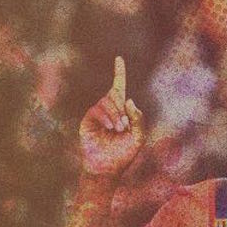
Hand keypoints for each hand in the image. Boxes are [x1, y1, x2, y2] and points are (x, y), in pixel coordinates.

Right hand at [80, 56, 143, 176]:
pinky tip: (111, 128)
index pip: (119, 87)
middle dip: (124, 108)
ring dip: (117, 115)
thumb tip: (129, 99)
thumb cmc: (123, 154)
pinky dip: (107, 117)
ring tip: (119, 129)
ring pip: (108, 101)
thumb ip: (138, 118)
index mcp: (122, 111)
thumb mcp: (138, 136)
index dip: (119, 72)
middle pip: (117, 94)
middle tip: (125, 126)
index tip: (119, 58)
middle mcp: (108, 109)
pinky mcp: (88, 119)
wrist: (107, 168)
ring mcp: (97, 113)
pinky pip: (98, 109)